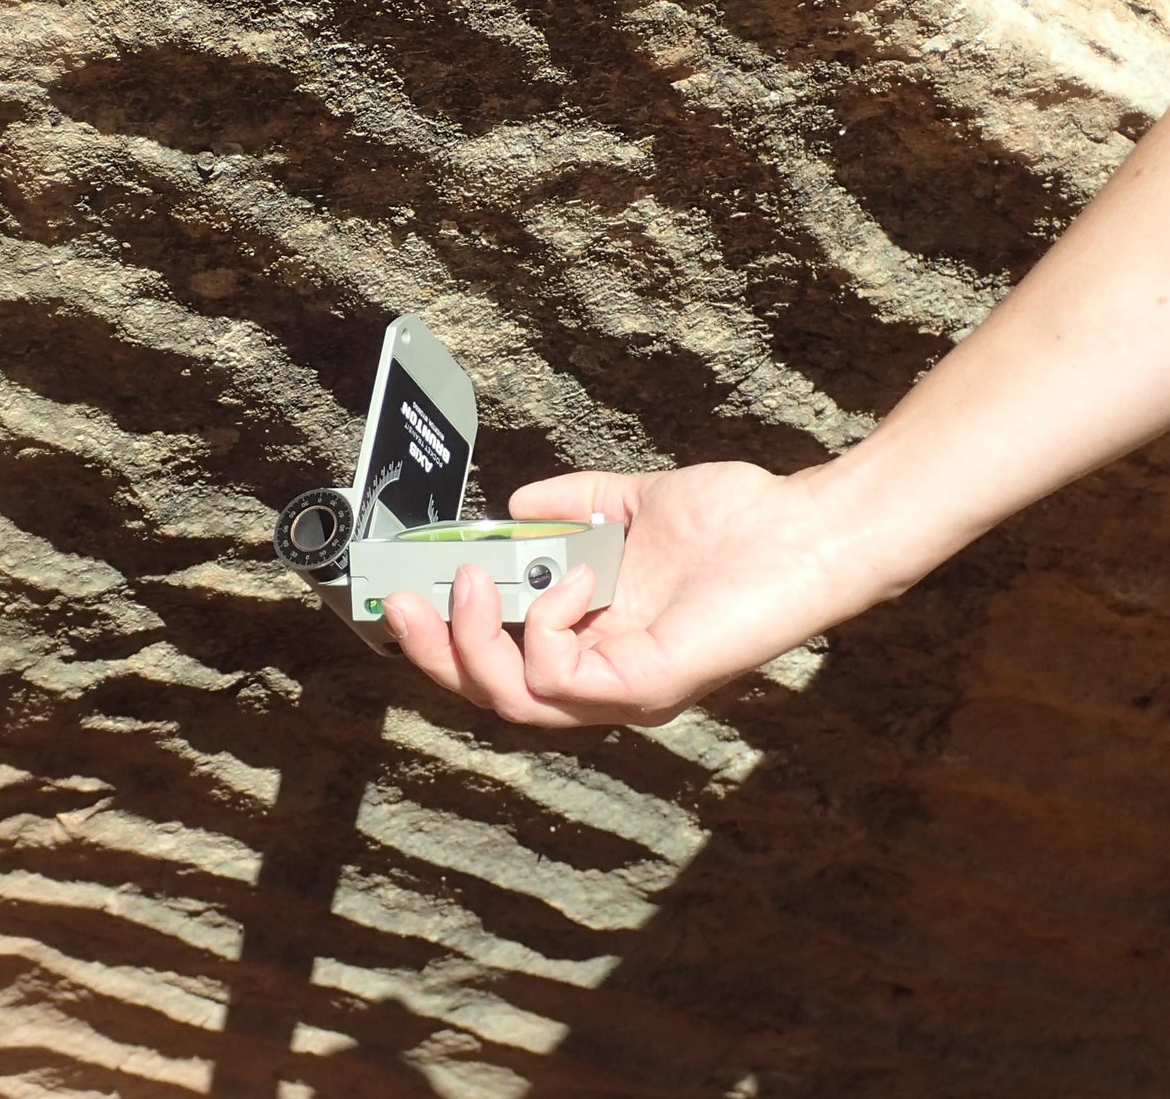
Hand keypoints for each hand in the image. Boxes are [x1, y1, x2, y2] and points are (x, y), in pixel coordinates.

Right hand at [383, 461, 897, 726]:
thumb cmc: (735, 522)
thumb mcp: (630, 506)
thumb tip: (516, 505)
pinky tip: (575, 578)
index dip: (447, 641)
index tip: (403, 595)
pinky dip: (547, 624)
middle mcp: (606, 679)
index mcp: (597, 644)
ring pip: (515, 701)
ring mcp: (626, 690)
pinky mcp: (648, 685)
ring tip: (471, 580)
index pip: (505, 665)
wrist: (805, 529)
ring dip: (477, 638)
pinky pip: (562, 679)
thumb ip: (573, 506)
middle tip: (401, 604)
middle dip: (435, 654)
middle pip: (494, 697)